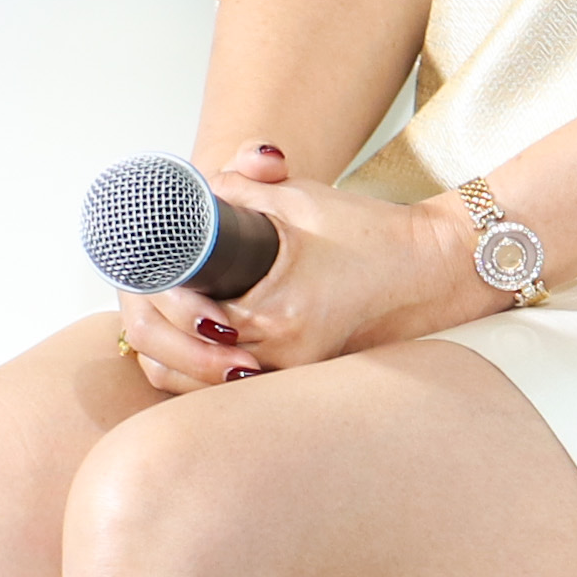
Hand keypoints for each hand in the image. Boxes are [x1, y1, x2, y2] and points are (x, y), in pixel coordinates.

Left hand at [113, 142, 480, 394]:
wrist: (432, 268)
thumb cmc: (373, 235)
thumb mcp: (299, 197)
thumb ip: (237, 186)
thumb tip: (188, 191)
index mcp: (274, 312)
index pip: (177, 314)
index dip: (153, 287)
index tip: (146, 260)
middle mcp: (277, 357)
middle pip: (169, 359)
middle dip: (149, 318)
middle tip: (143, 282)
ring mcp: (286, 377)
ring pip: (187, 384)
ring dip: (165, 350)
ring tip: (162, 308)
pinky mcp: (292, 383)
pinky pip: (220, 390)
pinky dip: (197, 367)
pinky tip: (192, 338)